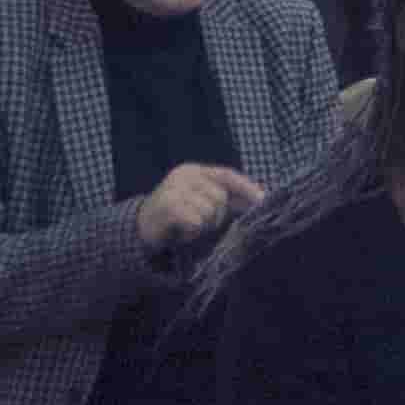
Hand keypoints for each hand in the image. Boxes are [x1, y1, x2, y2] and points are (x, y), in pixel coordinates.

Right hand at [133, 162, 266, 251]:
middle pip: (220, 197)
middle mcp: (184, 175)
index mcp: (194, 171)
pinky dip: (192, 232)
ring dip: (203, 226)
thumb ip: (226, 199)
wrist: (140, 229)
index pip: (227, 175)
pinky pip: (196, 222)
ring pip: (209, 211)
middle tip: (199, 223)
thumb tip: (259, 199)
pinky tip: (181, 233)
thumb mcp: (200, 203)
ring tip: (188, 227)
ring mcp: (174, 189)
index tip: (264, 200)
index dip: (247, 187)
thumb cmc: (177, 217)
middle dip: (216, 216)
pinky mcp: (168, 205)